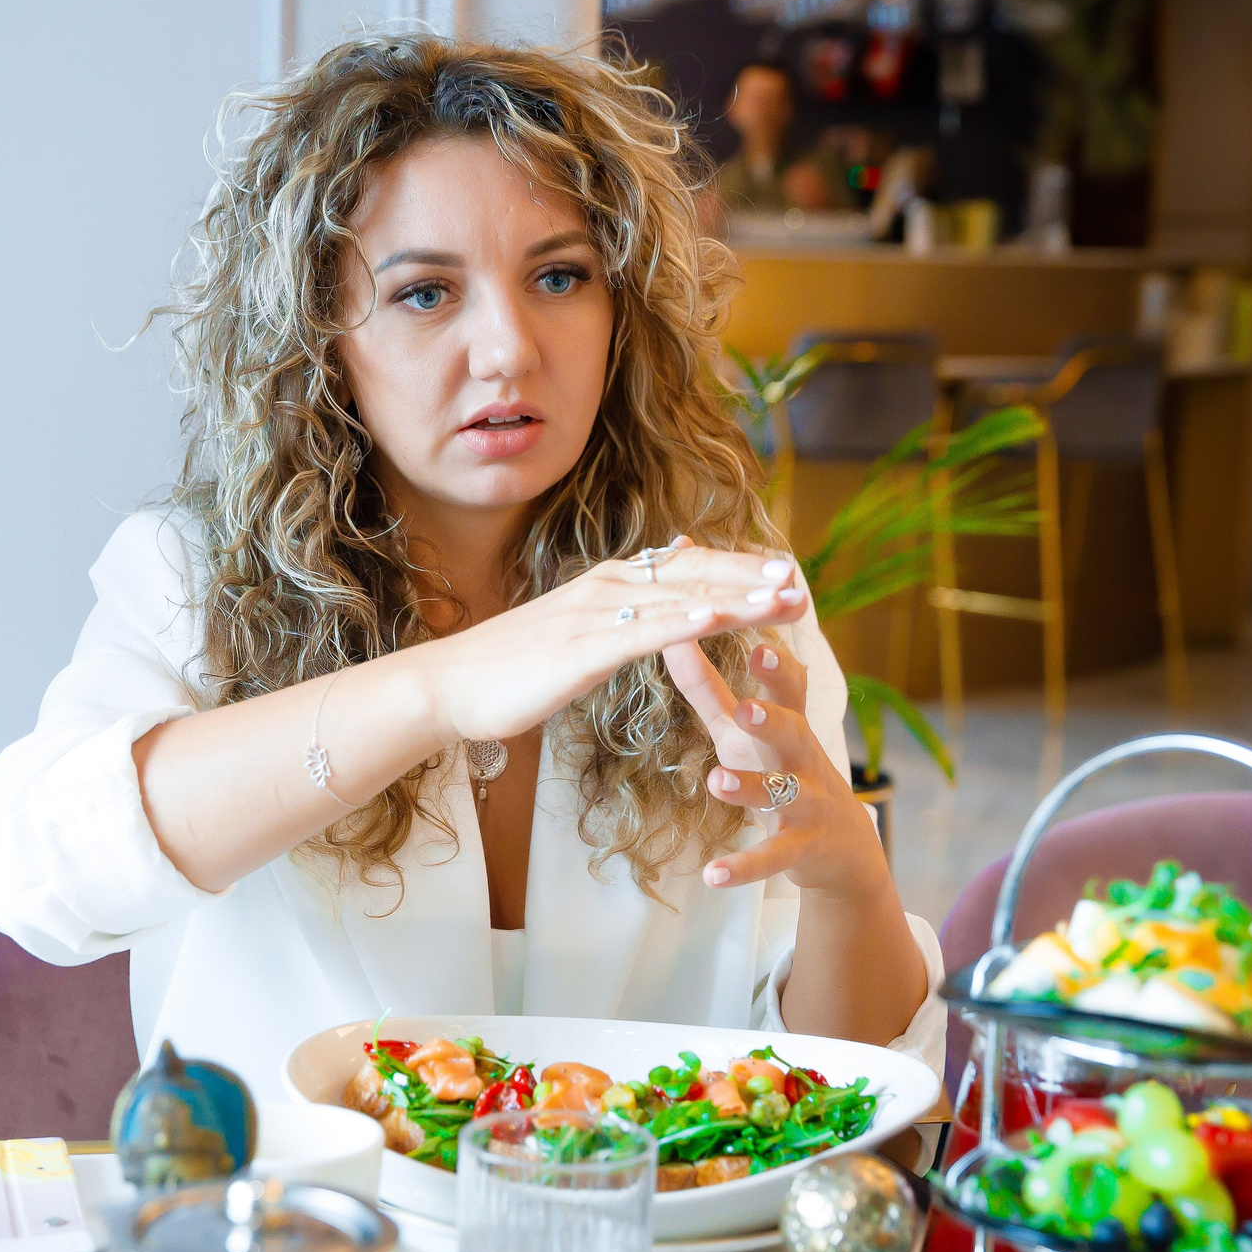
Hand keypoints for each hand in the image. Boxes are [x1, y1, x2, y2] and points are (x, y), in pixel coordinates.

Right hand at [414, 538, 811, 745]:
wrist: (450, 686)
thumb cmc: (510, 669)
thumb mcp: (575, 633)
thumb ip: (617, 613)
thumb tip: (647, 597)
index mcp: (608, 585)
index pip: (686, 565)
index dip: (737, 568)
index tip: (783, 573)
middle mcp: (606, 589)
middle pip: (694, 573)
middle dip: (751, 578)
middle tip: (801, 582)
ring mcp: (594, 616)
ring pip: (680, 599)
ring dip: (737, 596)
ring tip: (783, 597)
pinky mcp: (581, 650)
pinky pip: (642, 633)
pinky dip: (684, 622)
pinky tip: (718, 618)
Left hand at [665, 637, 889, 900]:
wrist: (842, 846)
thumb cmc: (781, 770)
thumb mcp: (745, 732)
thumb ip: (709, 690)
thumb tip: (671, 639)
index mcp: (790, 725)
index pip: (790, 690)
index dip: (778, 668)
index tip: (761, 644)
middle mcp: (802, 760)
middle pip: (793, 734)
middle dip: (772, 721)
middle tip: (747, 708)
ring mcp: (805, 805)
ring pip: (781, 794)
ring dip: (749, 789)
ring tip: (716, 781)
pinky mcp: (800, 848)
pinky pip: (772, 857)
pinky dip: (743, 866)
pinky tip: (712, 874)